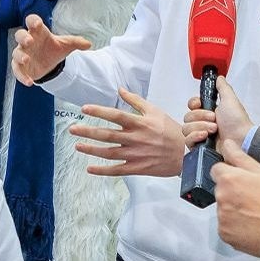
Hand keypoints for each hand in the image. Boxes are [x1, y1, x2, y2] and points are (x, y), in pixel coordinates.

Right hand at [12, 15, 91, 86]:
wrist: (49, 63)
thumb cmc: (54, 49)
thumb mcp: (66, 45)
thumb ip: (77, 42)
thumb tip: (89, 44)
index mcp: (38, 32)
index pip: (32, 21)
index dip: (33, 21)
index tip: (36, 24)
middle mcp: (28, 41)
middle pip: (20, 35)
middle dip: (23, 37)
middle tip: (29, 41)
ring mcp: (23, 53)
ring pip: (16, 53)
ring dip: (20, 56)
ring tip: (26, 60)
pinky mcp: (20, 66)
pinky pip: (17, 70)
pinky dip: (21, 76)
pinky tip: (29, 82)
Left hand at [69, 89, 184, 177]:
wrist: (187, 154)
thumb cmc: (171, 131)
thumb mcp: (155, 111)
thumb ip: (136, 101)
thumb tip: (120, 90)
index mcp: (140, 123)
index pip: (115, 115)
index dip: (99, 111)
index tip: (84, 109)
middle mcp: (135, 139)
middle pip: (107, 134)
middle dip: (88, 131)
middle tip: (72, 129)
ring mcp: (136, 155)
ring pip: (109, 152)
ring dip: (91, 149)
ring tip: (77, 146)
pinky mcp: (138, 168)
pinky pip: (117, 170)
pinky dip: (102, 170)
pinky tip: (90, 168)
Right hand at [181, 78, 253, 149]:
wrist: (241, 141)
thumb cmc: (238, 122)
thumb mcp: (230, 100)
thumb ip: (223, 88)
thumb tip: (219, 78)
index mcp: (209, 111)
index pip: (192, 105)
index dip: (194, 104)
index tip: (200, 104)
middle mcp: (203, 123)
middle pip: (187, 116)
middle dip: (201, 117)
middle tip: (214, 119)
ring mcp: (201, 135)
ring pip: (186, 128)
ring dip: (200, 127)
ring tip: (213, 130)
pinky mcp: (199, 147)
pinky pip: (188, 141)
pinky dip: (196, 136)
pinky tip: (206, 137)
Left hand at [210, 135, 259, 258]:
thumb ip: (239, 157)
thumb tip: (227, 144)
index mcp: (229, 179)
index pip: (216, 170)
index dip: (230, 173)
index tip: (240, 180)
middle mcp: (221, 198)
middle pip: (220, 190)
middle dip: (232, 192)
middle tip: (253, 198)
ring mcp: (222, 218)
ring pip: (223, 209)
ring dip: (233, 210)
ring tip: (256, 213)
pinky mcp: (225, 235)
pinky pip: (226, 227)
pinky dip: (235, 227)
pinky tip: (252, 225)